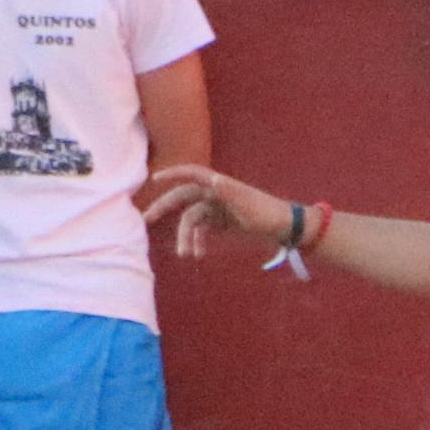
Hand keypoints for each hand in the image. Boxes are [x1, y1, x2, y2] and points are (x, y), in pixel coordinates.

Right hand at [141, 161, 295, 257]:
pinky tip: (197, 254)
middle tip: (145, 220)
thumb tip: (211, 178)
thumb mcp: (247, 204)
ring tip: (185, 255)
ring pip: (192, 219)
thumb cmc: (266, 213)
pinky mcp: (221, 221)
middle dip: (164, 208)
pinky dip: (198, 240)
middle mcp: (215, 193)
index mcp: (219, 185)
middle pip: (183, 198)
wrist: (284, 226)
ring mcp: (217, 208)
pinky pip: (202, 230)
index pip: (192, 174)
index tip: (154, 179)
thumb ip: (228, 191)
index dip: (173, 174)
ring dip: (186, 236)